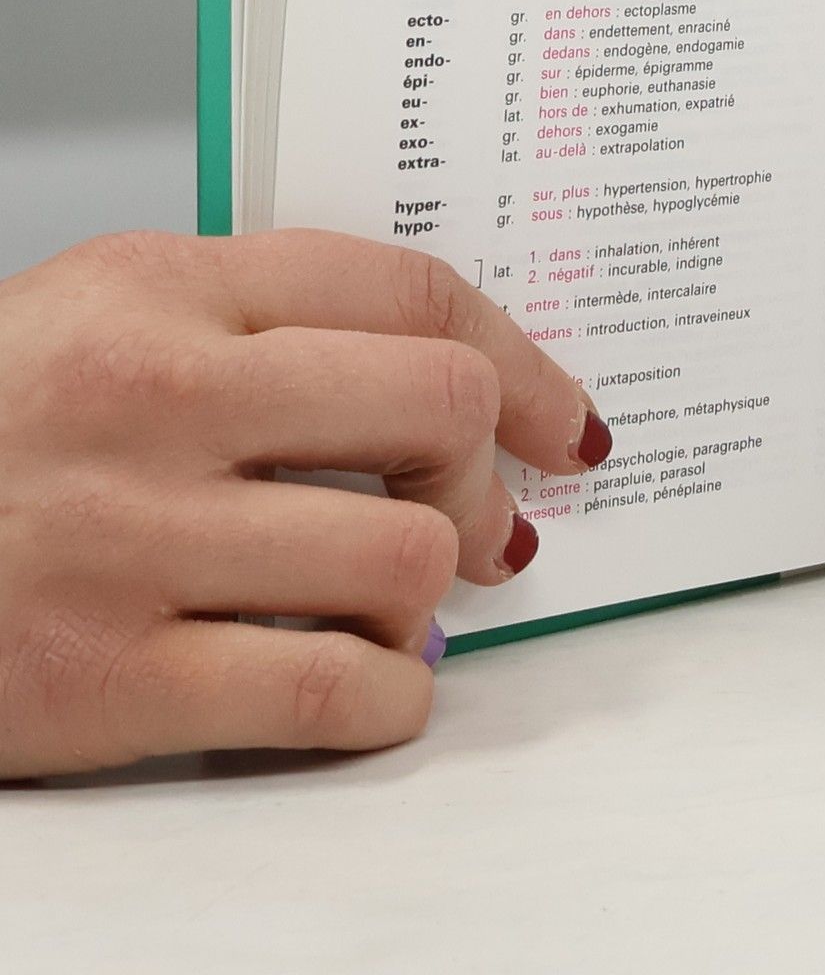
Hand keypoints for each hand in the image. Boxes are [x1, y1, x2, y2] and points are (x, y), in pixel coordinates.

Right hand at [0, 229, 609, 777]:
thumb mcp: (104, 318)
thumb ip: (268, 323)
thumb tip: (454, 382)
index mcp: (159, 289)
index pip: (409, 292)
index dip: (522, 355)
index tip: (562, 415)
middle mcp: (150, 398)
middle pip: (436, 407)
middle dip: (486, 468)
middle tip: (481, 507)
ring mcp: (129, 541)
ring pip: (406, 552)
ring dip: (431, 589)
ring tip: (391, 595)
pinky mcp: (106, 682)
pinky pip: (337, 686)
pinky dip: (391, 694)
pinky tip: (371, 678)